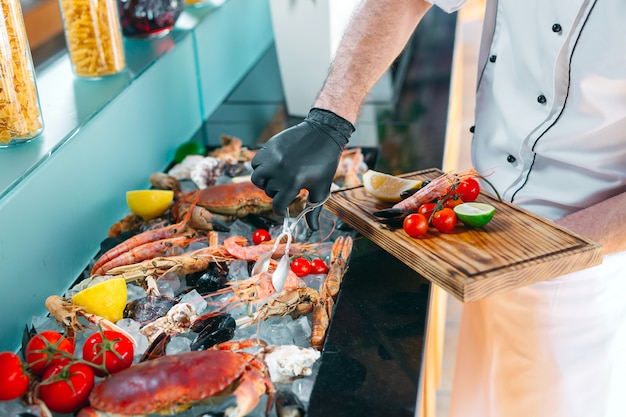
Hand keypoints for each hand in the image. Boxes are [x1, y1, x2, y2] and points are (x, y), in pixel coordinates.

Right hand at [251, 108, 353, 229]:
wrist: (323, 133)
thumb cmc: (325, 163)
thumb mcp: (322, 188)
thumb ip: (314, 210)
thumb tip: (312, 229)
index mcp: (294, 183)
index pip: (278, 205)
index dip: (280, 210)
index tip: (283, 208)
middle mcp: (280, 171)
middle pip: (269, 192)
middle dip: (277, 192)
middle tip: (288, 186)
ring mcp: (272, 158)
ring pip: (257, 179)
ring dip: (265, 181)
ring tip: (276, 177)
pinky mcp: (268, 147)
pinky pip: (255, 162)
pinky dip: (261, 166)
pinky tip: (273, 166)